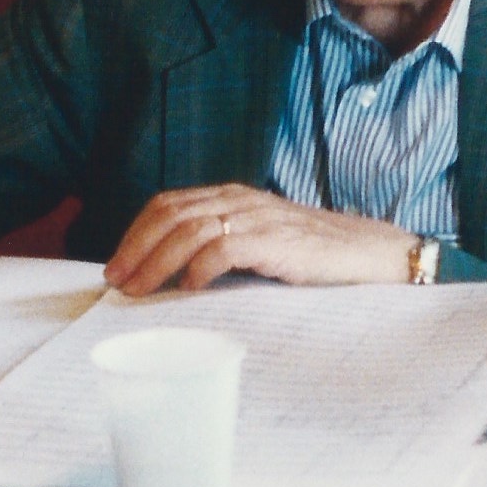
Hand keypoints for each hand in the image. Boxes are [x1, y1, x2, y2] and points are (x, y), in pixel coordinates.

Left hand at [103, 183, 416, 295]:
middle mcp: (240, 200)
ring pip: (189, 231)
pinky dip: (198, 267)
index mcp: (232, 197)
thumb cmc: (313, 256)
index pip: (168, 204)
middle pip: (170, 214)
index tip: (116, 266)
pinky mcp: (275, 240)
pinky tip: (188, 288)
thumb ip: (223, 247)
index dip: (136, 233)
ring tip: (141, 290)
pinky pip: (224, 248)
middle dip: (136, 248)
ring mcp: (258, 218)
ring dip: (157, 262)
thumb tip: (172, 278)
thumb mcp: (260, 243)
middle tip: (116, 281)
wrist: (370, 254)